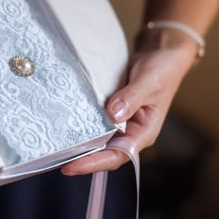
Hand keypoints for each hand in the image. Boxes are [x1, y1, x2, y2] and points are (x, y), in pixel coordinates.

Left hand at [61, 29, 196, 174]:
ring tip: (56, 147)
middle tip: (55, 159)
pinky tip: (65, 122)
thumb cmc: (162, 69)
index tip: (72, 166)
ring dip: (80, 143)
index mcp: (143, 132)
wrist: (161, 52)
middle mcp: (131, 131)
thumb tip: (113, 115)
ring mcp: (121, 121)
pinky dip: (83, 123)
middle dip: (81, 157)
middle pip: (104, 151)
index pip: (117, 155)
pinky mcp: (112, 109)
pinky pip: (96, 120)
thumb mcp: (149, 82)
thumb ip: (132, 98)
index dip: (94, 163)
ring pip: (99, 138)